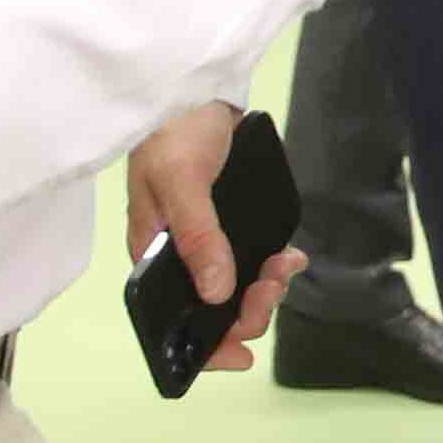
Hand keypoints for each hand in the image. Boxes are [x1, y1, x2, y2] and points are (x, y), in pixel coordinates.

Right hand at [126, 103, 304, 378]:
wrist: (197, 86)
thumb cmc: (174, 131)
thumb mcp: (180, 180)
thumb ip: (197, 236)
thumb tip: (216, 293)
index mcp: (153, 255)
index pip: (172, 319)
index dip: (204, 345)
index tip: (240, 356)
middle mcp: (180, 256)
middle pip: (214, 310)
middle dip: (248, 310)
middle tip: (271, 286)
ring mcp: (208, 241)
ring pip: (239, 289)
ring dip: (266, 289)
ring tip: (283, 267)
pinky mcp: (233, 225)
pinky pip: (256, 261)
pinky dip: (276, 266)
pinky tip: (290, 257)